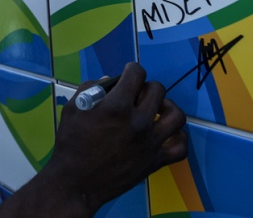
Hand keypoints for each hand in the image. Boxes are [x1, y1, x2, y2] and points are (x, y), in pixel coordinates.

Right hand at [54, 62, 187, 212]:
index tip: (128, 73)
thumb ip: (91, 88)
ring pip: (176, 115)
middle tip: (136, 94)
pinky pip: (181, 147)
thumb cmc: (71, 143)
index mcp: (116, 106)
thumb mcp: (73, 108)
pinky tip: (166, 132)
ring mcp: (150, 143)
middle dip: (146, 87)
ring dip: (167, 107)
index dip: (132, 69)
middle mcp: (138, 122)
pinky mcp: (155, 161)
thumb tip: (109, 80)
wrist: (76, 183)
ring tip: (156, 109)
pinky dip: (179, 137)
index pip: (137, 74)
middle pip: (157, 90)